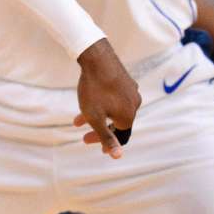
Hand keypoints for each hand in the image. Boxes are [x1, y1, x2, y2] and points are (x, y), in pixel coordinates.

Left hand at [74, 39, 140, 158]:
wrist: (97, 57)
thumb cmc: (94, 89)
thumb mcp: (95, 117)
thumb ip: (106, 137)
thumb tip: (118, 156)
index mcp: (129, 116)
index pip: (120, 137)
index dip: (104, 143)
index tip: (88, 141)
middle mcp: (135, 104)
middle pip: (117, 123)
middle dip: (99, 129)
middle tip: (83, 133)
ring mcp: (131, 90)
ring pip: (113, 109)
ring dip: (97, 116)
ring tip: (78, 119)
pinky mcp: (125, 79)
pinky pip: (114, 97)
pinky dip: (102, 103)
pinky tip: (89, 100)